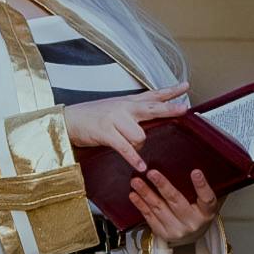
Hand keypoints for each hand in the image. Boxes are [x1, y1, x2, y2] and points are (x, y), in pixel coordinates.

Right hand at [68, 86, 189, 173]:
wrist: (69, 119)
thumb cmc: (92, 116)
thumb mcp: (115, 108)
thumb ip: (134, 112)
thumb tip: (153, 119)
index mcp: (127, 102)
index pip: (152, 94)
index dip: (170, 91)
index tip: (185, 87)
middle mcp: (123, 107)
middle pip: (152, 108)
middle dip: (169, 109)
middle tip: (183, 109)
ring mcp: (114, 119)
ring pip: (140, 135)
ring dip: (138, 145)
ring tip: (130, 148)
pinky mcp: (106, 132)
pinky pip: (125, 147)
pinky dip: (134, 158)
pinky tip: (140, 166)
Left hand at [131, 160, 222, 250]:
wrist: (192, 236)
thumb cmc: (197, 213)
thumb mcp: (203, 201)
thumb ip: (196, 187)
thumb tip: (180, 162)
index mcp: (207, 212)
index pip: (207, 198)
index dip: (202, 185)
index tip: (195, 172)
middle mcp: (193, 222)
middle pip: (176, 202)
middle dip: (162, 185)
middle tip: (151, 173)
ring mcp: (178, 230)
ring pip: (159, 209)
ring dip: (146, 193)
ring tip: (136, 182)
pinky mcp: (164, 234)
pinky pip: (150, 218)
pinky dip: (141, 205)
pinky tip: (134, 195)